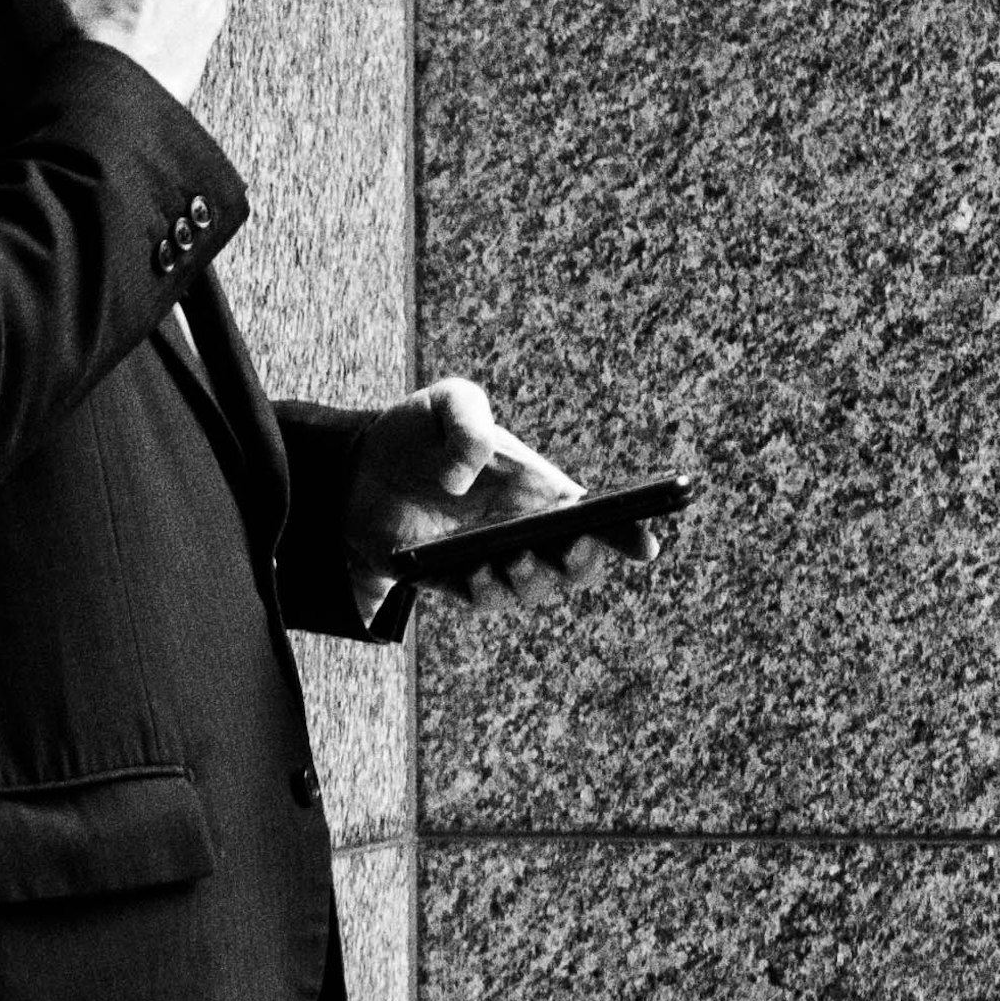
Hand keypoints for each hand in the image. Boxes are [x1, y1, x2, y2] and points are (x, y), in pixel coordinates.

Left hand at [348, 374, 650, 599]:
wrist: (354, 469)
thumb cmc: (416, 433)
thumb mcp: (445, 401)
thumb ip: (468, 419)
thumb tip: (469, 476)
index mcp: (539, 488)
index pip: (598, 516)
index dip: (628, 534)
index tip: (645, 544)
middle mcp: (524, 529)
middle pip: (577, 565)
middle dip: (584, 563)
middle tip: (570, 547)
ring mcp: (492, 559)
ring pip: (534, 589)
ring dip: (534, 580)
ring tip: (514, 557)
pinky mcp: (453, 580)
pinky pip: (483, 598)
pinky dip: (487, 590)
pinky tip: (477, 572)